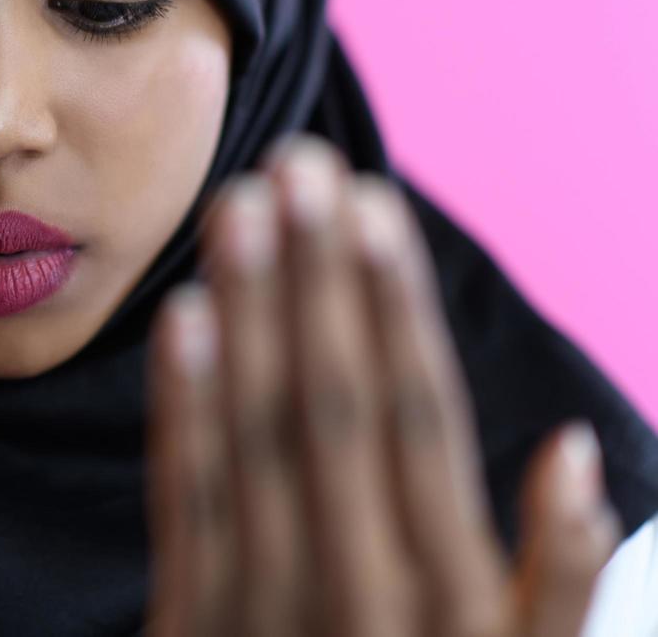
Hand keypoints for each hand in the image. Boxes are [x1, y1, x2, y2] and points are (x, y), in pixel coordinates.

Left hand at [145, 135, 620, 636]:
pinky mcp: (189, 625)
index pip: (419, 420)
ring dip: (246, 311)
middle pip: (332, 404)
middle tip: (298, 163)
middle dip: (315, 276)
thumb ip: (560, 577)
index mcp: (451, 595)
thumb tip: (571, 447)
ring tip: (238, 207)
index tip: (371, 207)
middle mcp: (360, 591)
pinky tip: (182, 318)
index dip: (391, 304)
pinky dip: (182, 409)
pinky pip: (186, 504)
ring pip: (255, 436)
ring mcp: (266, 608)